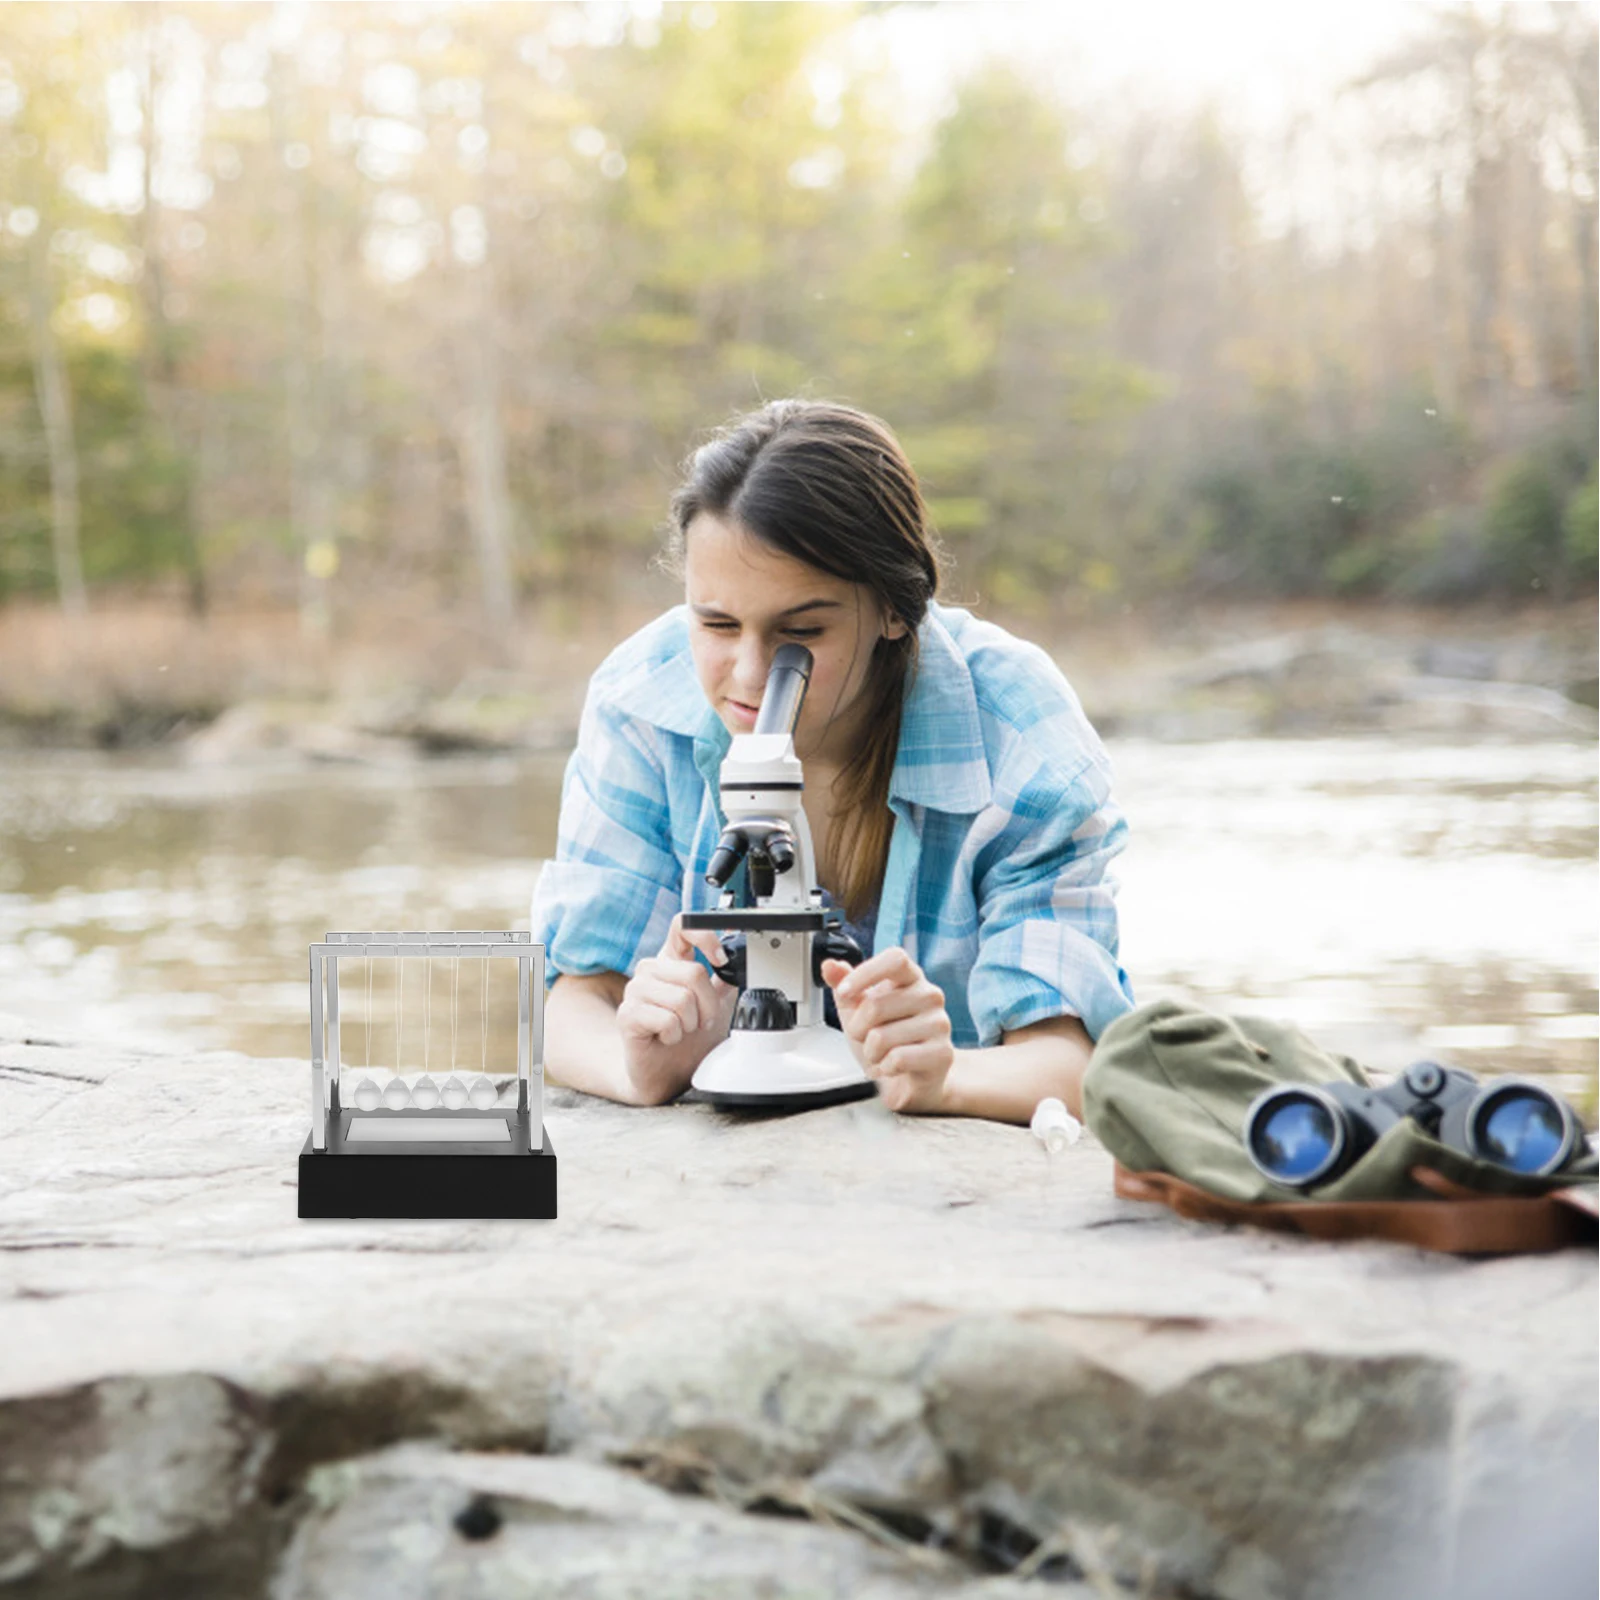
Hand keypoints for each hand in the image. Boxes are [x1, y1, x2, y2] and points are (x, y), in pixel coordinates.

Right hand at [616, 914, 739, 1104]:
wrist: (665, 1073)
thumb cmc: (687, 1039)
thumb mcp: (715, 1005)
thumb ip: (725, 980)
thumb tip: (742, 959)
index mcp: (671, 961)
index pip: (682, 926)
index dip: (706, 937)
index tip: (721, 960)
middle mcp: (651, 970)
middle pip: (693, 972)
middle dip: (708, 1005)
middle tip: (701, 1021)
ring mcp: (636, 990)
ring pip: (681, 998)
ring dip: (691, 1023)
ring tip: (682, 1030)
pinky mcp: (627, 1014)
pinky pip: (667, 1020)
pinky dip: (675, 1035)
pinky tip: (667, 1038)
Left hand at [820, 947, 954, 1113]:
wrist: (907, 1080)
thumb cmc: (885, 1040)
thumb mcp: (857, 1010)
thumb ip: (843, 984)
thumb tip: (829, 966)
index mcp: (910, 978)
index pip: (895, 959)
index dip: (866, 973)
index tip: (843, 993)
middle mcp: (929, 996)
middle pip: (876, 1005)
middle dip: (857, 1029)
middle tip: (866, 1039)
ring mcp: (939, 1024)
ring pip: (882, 1037)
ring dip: (871, 1052)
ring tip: (882, 1054)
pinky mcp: (943, 1053)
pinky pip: (897, 1059)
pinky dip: (885, 1067)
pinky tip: (893, 1066)